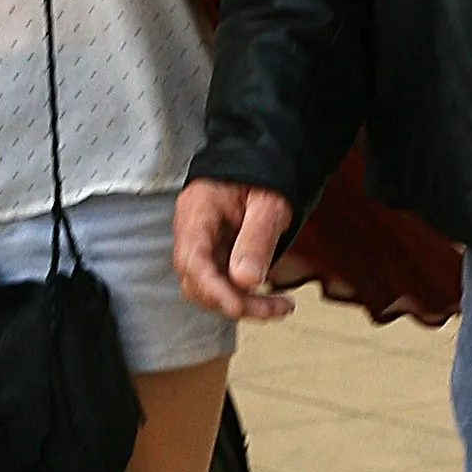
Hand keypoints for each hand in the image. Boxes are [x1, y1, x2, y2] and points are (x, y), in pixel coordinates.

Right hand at [173, 180, 296, 321]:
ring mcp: (201, 244)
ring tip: (278, 307)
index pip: (193, 258)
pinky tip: (269, 300)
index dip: (212, 288)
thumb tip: (246, 280)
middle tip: (274, 308)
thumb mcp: (269, 203)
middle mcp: (192, 230)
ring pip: (208, 288)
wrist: (261, 163)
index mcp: (198, 210)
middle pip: (197, 280)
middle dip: (233, 302)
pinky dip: (243, 296)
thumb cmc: (264, 175)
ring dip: (241, 304)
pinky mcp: (214, 254)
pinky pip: (221, 283)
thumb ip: (257, 238)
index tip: (237, 306)